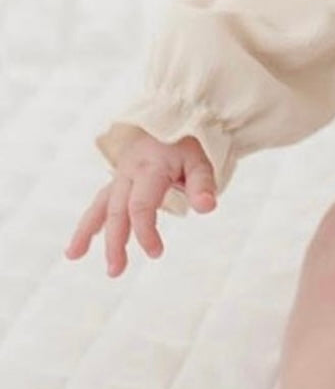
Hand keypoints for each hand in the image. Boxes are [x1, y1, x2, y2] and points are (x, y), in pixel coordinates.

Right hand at [66, 133, 216, 277]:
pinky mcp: (118, 180)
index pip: (141, 205)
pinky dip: (89, 222)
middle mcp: (129, 172)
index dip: (145, 231)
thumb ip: (203, 185)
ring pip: (100, 205)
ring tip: (73, 256)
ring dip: (87, 232)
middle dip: (114, 242)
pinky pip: (100, 201)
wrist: (174, 118)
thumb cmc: (189, 144)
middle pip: (117, 210)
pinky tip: (79, 244)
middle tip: (115, 271)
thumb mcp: (202, 161)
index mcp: (150, 168)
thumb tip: (206, 208)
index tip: (156, 253)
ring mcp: (121, 176)